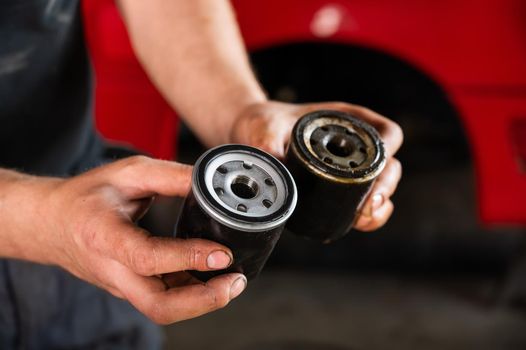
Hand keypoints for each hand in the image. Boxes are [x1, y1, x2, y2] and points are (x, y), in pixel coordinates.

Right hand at [15, 156, 246, 323]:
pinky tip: (212, 280)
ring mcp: (120, 285)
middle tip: (234, 281)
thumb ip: (169, 175)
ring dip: (202, 302)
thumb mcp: (128, 172)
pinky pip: (162, 300)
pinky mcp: (129, 289)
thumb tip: (210, 183)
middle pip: (157, 305)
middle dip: (203, 301)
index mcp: (103, 235)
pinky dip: (192, 296)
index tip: (221, 253)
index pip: (147, 257)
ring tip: (232, 281)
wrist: (51, 223)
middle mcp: (110, 269)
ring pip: (162, 309)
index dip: (187, 258)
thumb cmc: (86, 196)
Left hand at [231, 101, 402, 231]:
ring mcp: (348, 168)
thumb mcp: (264, 129)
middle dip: (385, 185)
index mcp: (345, 121)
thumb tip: (279, 171)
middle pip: (389, 163)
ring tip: (364, 217)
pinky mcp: (337, 190)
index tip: (380, 164)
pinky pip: (360, 203)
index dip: (389, 147)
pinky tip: (359, 223)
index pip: (384, 132)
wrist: (250, 137)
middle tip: (370, 203)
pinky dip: (366, 215)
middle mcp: (353, 144)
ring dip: (379, 203)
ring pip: (380, 186)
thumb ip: (269, 146)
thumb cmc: (263, 124)